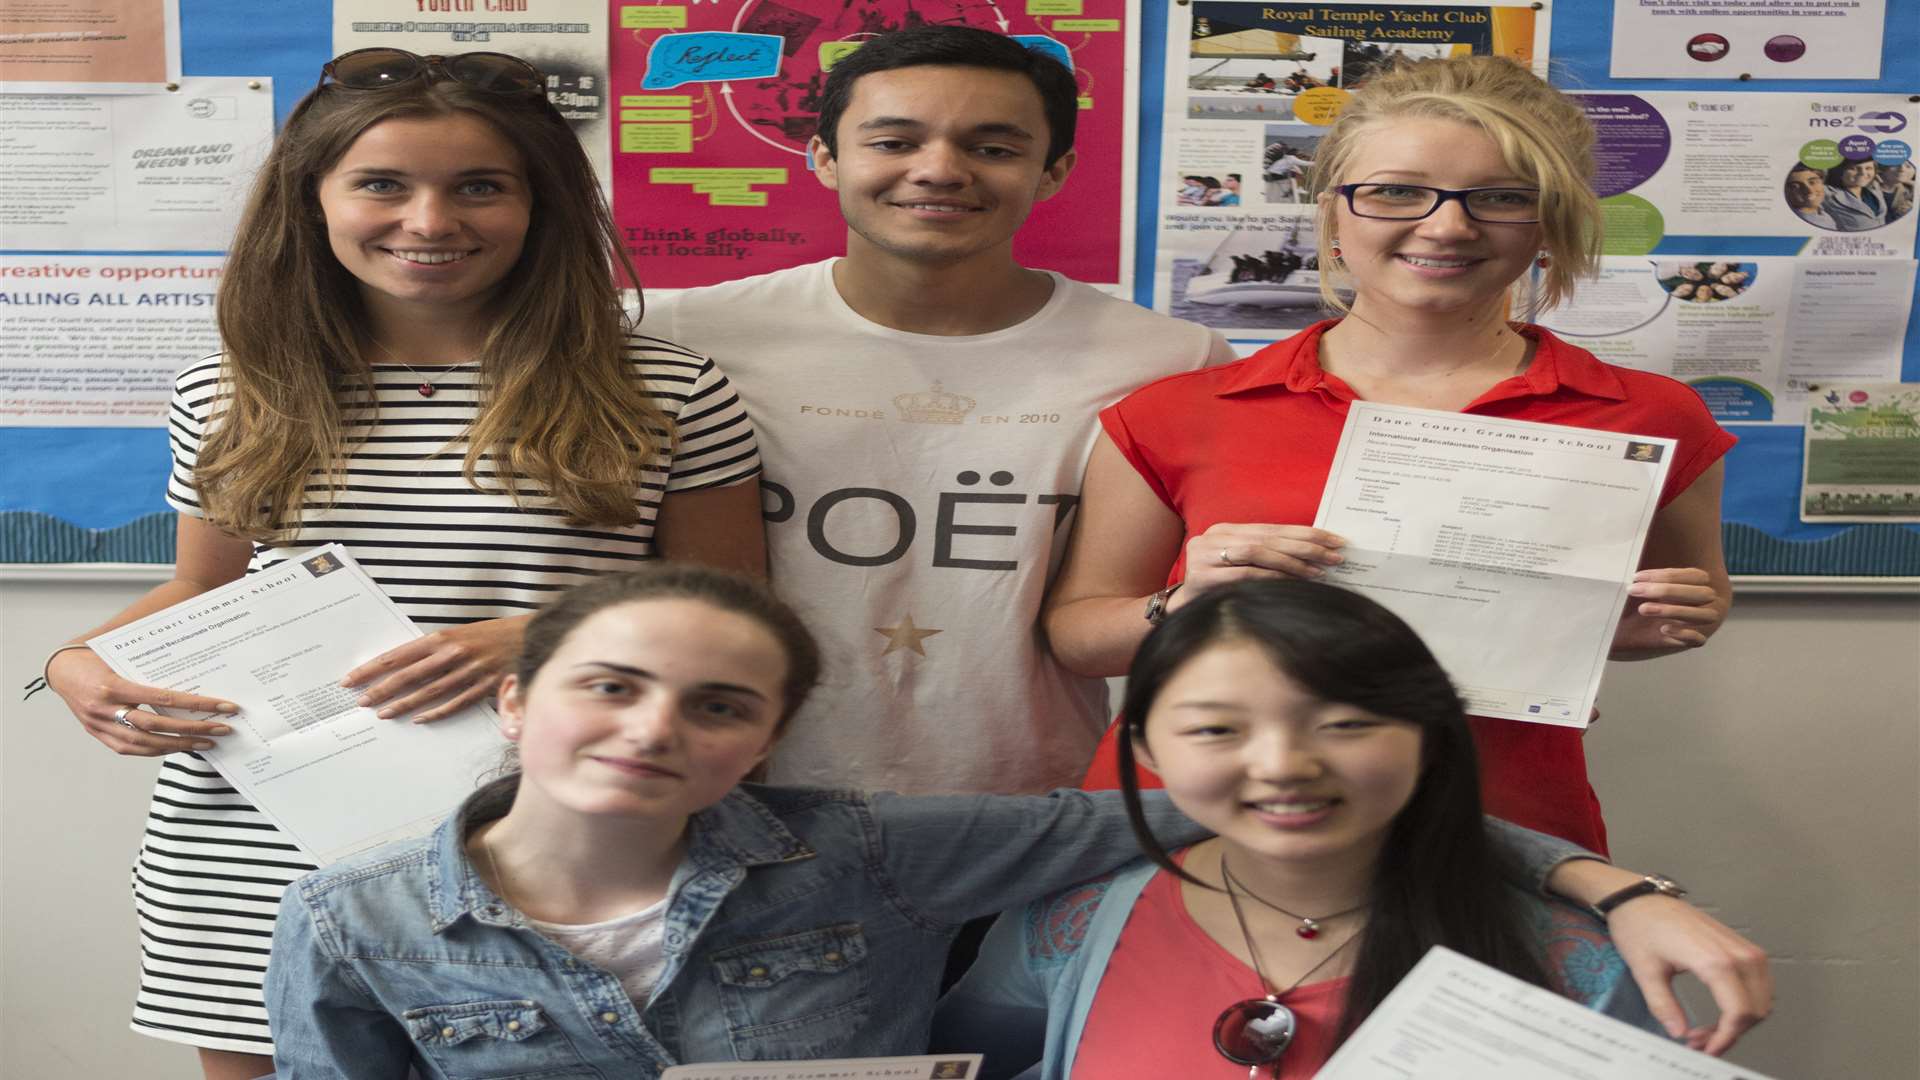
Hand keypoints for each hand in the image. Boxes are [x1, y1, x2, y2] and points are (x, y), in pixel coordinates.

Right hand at [45, 647, 237, 756]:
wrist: (62, 670)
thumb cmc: (97, 657)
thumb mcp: (124, 657)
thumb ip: (154, 666)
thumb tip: (197, 672)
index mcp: (113, 685)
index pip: (163, 698)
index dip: (196, 704)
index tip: (223, 706)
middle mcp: (104, 708)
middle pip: (156, 726)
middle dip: (193, 729)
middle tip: (222, 729)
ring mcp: (99, 724)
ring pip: (144, 743)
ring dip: (179, 745)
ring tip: (207, 743)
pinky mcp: (97, 733)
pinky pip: (130, 748)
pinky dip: (156, 749)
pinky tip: (177, 746)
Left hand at [342, 615, 529, 722]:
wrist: (530, 635)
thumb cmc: (491, 634)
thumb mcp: (459, 633)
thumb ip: (433, 648)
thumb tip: (403, 665)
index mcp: (442, 637)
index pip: (398, 656)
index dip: (372, 669)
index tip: (352, 679)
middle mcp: (452, 654)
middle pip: (408, 676)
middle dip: (381, 689)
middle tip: (361, 701)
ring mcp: (469, 672)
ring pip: (428, 693)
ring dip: (403, 704)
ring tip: (382, 713)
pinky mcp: (484, 687)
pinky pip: (455, 703)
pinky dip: (436, 712)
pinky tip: (418, 719)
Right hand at [1172, 522, 1345, 607]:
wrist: (1180, 610)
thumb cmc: (1217, 588)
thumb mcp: (1239, 564)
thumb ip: (1265, 554)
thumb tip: (1314, 554)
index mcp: (1223, 529)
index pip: (1272, 528)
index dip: (1306, 533)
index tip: (1334, 540)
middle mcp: (1212, 537)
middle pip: (1268, 538)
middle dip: (1306, 546)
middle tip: (1334, 555)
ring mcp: (1204, 556)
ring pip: (1257, 552)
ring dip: (1292, 561)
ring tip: (1319, 570)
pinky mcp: (1203, 576)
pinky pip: (1246, 573)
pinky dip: (1273, 575)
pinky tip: (1294, 580)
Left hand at [1606, 895, 1770, 1054]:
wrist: (1641, 898)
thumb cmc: (1639, 927)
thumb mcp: (1645, 971)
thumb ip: (1664, 1006)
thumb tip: (1679, 1033)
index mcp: (1714, 961)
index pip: (1739, 1013)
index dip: (1725, 1038)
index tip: (1706, 1049)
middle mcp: (1738, 954)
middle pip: (1755, 1010)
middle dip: (1731, 1032)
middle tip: (1700, 1041)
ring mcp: (1745, 948)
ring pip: (1761, 1000)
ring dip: (1740, 1021)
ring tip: (1706, 1030)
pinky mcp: (1744, 946)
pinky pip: (1759, 985)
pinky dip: (1745, 1004)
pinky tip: (1719, 1012)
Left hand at [1611, 568, 1726, 658]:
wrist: (1646, 632)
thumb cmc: (1654, 600)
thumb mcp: (1656, 584)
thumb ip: (1657, 572)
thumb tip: (1641, 550)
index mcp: (1706, 583)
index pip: (1694, 576)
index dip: (1665, 575)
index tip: (1636, 577)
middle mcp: (1714, 601)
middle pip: (1699, 594)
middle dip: (1665, 591)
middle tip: (1633, 590)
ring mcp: (1709, 622)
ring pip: (1702, 615)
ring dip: (1672, 610)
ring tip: (1643, 608)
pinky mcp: (1699, 640)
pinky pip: (1699, 639)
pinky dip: (1684, 634)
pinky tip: (1664, 629)